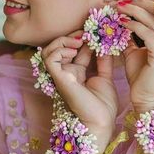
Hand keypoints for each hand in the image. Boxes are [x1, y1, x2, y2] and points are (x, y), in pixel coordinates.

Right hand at [41, 30, 118, 146]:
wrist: (100, 123)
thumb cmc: (103, 106)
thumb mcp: (105, 77)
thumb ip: (103, 61)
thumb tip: (105, 45)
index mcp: (77, 72)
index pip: (75, 49)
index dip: (83, 37)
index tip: (96, 31)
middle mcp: (67, 73)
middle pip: (60, 47)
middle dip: (73, 35)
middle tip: (86, 32)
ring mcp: (61, 76)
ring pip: (49, 50)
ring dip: (63, 41)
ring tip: (79, 40)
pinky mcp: (59, 79)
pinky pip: (49, 59)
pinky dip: (59, 50)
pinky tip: (73, 49)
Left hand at [117, 0, 153, 112]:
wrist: (146, 101)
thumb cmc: (141, 79)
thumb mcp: (134, 54)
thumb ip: (131, 40)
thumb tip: (121, 25)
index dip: (148, 2)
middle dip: (140, 3)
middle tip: (122, 1)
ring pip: (153, 21)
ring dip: (134, 11)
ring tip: (119, 8)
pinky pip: (148, 34)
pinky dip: (134, 26)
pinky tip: (122, 23)